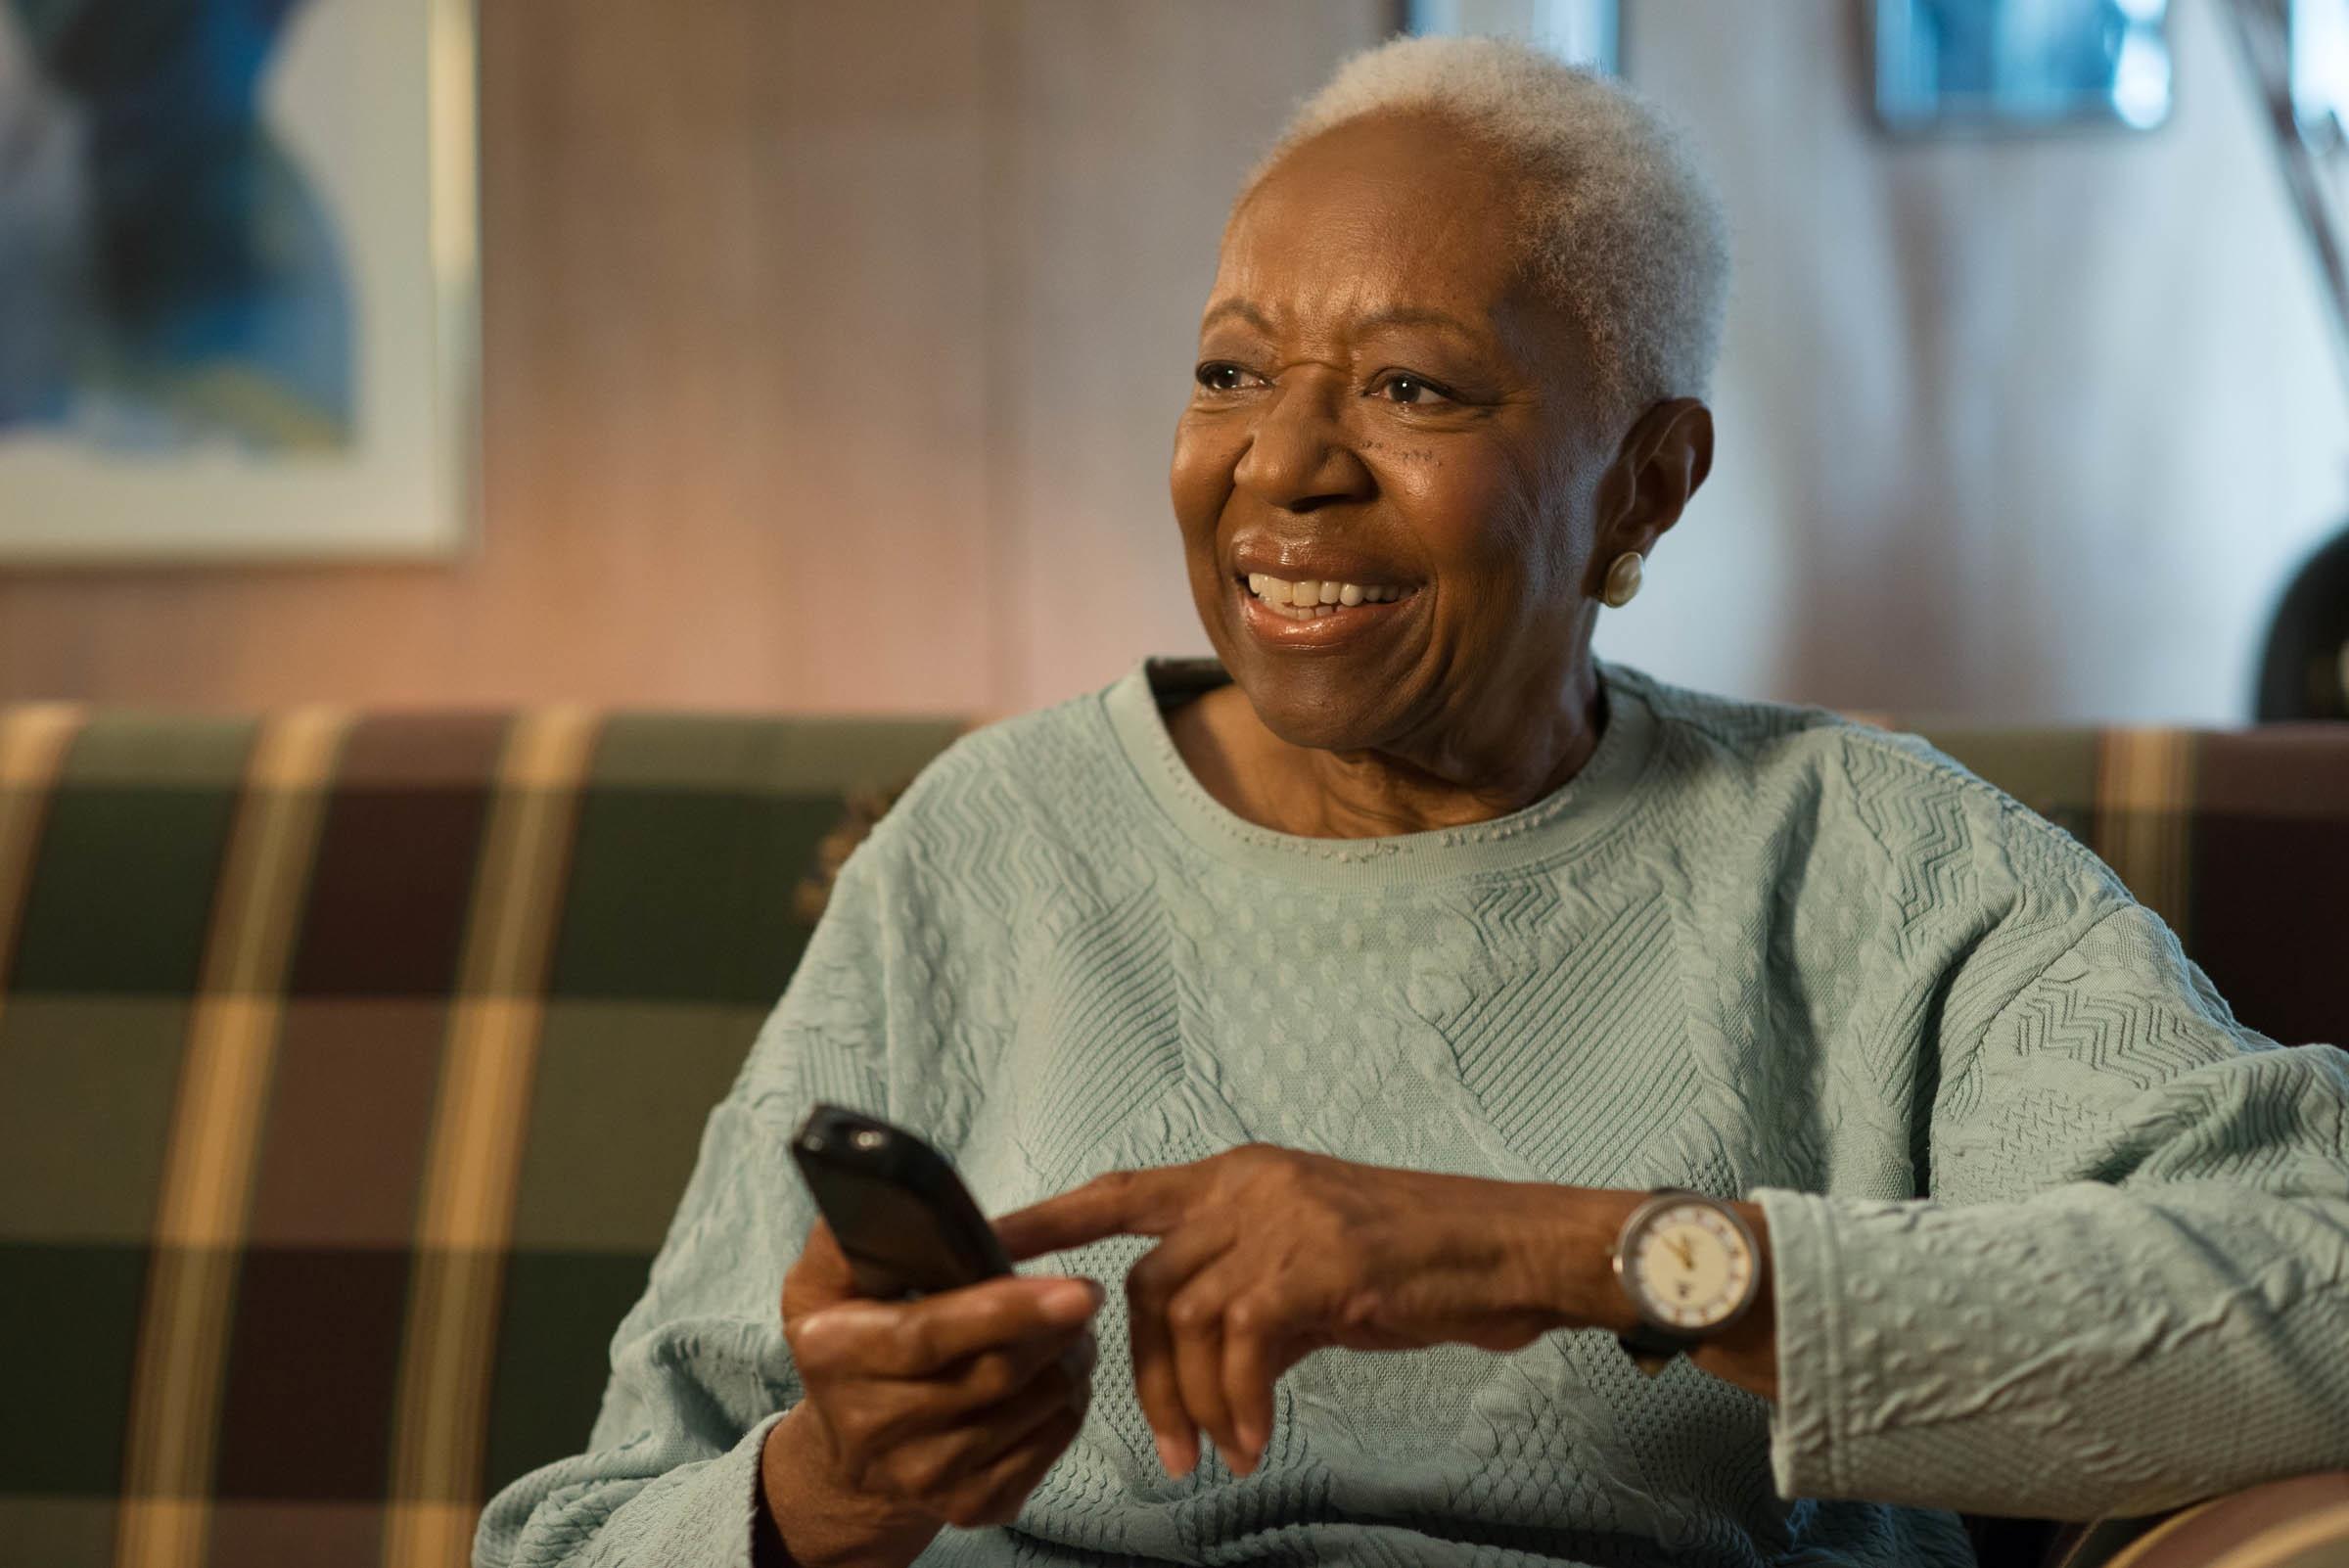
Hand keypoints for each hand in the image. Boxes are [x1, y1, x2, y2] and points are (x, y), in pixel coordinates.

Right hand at [773, 1217, 1101, 1540]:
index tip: (1075, 1287)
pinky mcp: (968, 1509)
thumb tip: (891, 1182)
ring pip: (1033, 1408)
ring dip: (1069, 1361)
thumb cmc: (849, 1341)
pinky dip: (1069, 1405)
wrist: (847, 1454)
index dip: (1006, 1310)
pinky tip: (1058, 1376)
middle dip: (1055, 1329)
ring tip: (1069, 1330)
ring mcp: (923, 1479)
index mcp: (835, 1355)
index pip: (931, 1334)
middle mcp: (872, 1428)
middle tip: (1085, 1294)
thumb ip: (853, 1231)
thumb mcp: (825, 1280)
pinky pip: (1048, 1447)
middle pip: (995, 1375)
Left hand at [993, 1144, 1613, 1478]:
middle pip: (1146, 1282)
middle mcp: (1250, 1183)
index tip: (990, 1246)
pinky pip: (1241, 1346)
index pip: (1123, 1191)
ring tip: (1214, 1454)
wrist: (1514, 1250)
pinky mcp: (1316, 1263)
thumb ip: (1253, 1290)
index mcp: (1242, 1174)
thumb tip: (1209, 1354)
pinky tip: (1255, 1440)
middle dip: (1137, 1373)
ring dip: (1189, 1401)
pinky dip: (1238, 1403)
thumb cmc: (1425, 1261)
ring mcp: (1282, 1218)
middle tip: (1165, 1445)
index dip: (1051, 1219)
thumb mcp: (1319, 1264)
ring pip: (1184, 1317)